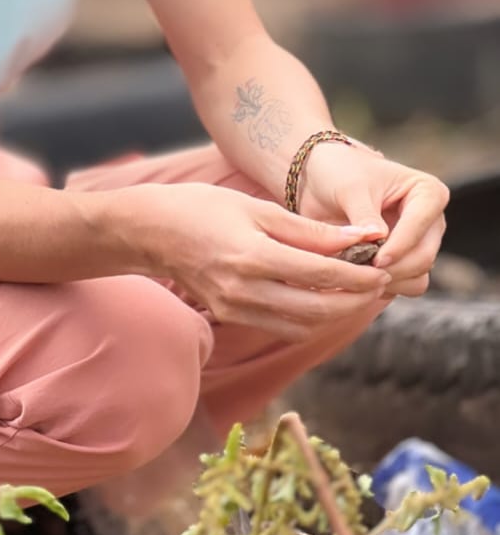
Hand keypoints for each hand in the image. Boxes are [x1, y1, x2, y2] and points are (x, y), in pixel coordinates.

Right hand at [131, 182, 391, 340]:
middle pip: (318, 309)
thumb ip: (309, 230)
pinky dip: (309, 319)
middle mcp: (245, 289)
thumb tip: (360, 239)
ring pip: (303, 325)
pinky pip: (281, 326)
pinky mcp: (230, 316)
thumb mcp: (258, 208)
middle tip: (380, 285)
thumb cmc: (203, 208)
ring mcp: (236, 308)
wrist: (150, 231)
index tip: (384, 268)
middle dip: (356, 300)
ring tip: (358, 293)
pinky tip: (324, 300)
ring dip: (336, 314)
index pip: (321, 275)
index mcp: (254, 256)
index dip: (359, 276)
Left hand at [300, 142, 448, 298]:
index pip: (421, 224)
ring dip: (389, 282)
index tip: (375, 260)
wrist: (323, 184)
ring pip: (418, 277)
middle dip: (394, 269)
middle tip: (361, 274)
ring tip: (357, 277)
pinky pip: (404, 286)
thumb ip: (365, 214)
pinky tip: (359, 281)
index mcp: (428, 192)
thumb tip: (379, 239)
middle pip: (424, 257)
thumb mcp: (350, 189)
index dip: (399, 245)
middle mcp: (431, 221)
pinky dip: (384, 289)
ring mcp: (420, 245)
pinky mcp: (406, 263)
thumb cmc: (341, 175)